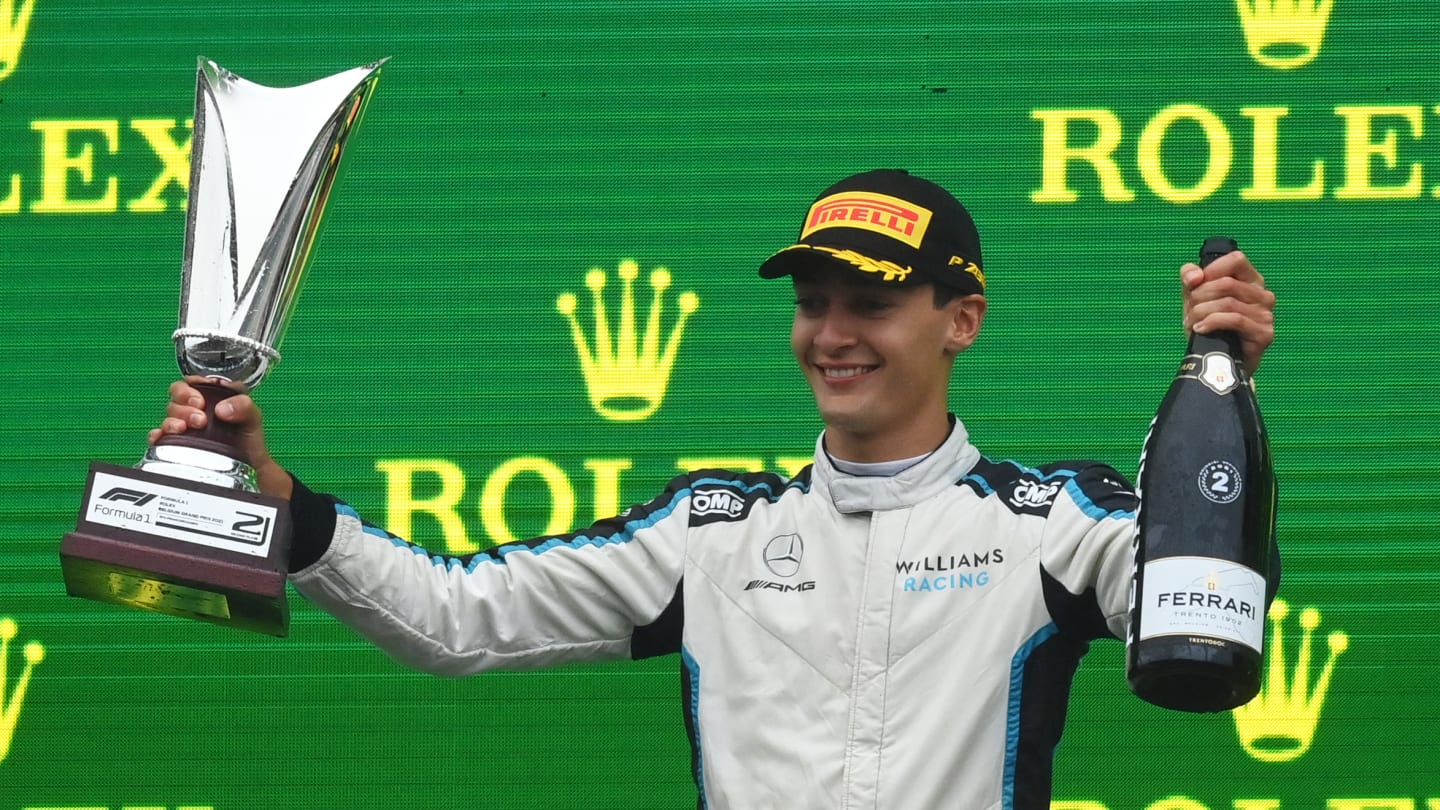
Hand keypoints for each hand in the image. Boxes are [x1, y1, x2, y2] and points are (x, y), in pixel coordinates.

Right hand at [147, 377, 293, 499]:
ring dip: (173, 421)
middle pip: (176, 400)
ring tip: (186, 428)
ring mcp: (185, 427)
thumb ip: (244, 406)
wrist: (250, 466)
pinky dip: (158, 436)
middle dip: (184, 407)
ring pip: (168, 417)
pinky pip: (160, 437)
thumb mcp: (252, 417)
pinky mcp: (177, 444)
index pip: (190, 384)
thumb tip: (222, 409)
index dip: (190, 389)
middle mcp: (194, 410)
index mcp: (210, 397)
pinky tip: (162, 437)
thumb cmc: (249, 438)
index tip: (199, 400)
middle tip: (200, 419)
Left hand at [1181, 251, 1274, 374]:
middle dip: (1199, 296)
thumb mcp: (1195, 298)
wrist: (1218, 361)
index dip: (1211, 269)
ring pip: (1228, 302)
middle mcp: (1262, 295)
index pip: (1236, 260)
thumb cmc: (1210, 326)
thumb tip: (1193, 275)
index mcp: (1250, 280)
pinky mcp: (1264, 333)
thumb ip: (1190, 279)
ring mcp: (1266, 314)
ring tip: (1192, 323)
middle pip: (1226, 283)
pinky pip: (1234, 320)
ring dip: (1201, 312)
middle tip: (1190, 311)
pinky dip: (1212, 322)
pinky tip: (1200, 329)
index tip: (1194, 284)